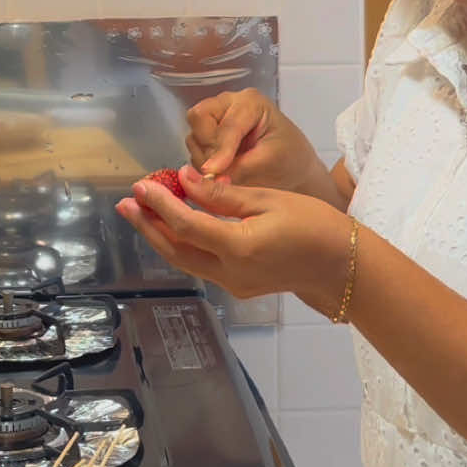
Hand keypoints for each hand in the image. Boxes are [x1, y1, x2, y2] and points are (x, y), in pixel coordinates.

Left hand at [116, 165, 350, 309]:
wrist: (341, 266)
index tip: (140, 185)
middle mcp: (230, 272)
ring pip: (186, 261)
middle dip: (148, 226)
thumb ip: (222, 195)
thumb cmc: (313, 224)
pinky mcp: (239, 285)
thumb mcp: (268, 200)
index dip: (159, 204)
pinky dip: (184, 244)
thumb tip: (184, 180)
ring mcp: (233, 284)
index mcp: (238, 247)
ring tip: (141, 214)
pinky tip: (175, 226)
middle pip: (176, 250)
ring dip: (161, 237)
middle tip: (126, 203)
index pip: (186, 225)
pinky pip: (202, 264)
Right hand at [185, 89, 324, 189]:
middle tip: (221, 169)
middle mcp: (229, 104)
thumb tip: (210, 176)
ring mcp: (216, 119)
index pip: (227, 124)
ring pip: (194, 136)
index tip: (214, 171)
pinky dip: (203, 164)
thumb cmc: (290, 160)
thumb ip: (238, 167)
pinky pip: (194, 150)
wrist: (294, 170)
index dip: (221, 149)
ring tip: (228, 172)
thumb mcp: (268, 162)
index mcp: (251, 102)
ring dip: (205, 158)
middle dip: (207, 147)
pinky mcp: (208, 136)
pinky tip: (223, 172)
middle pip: (199, 117)